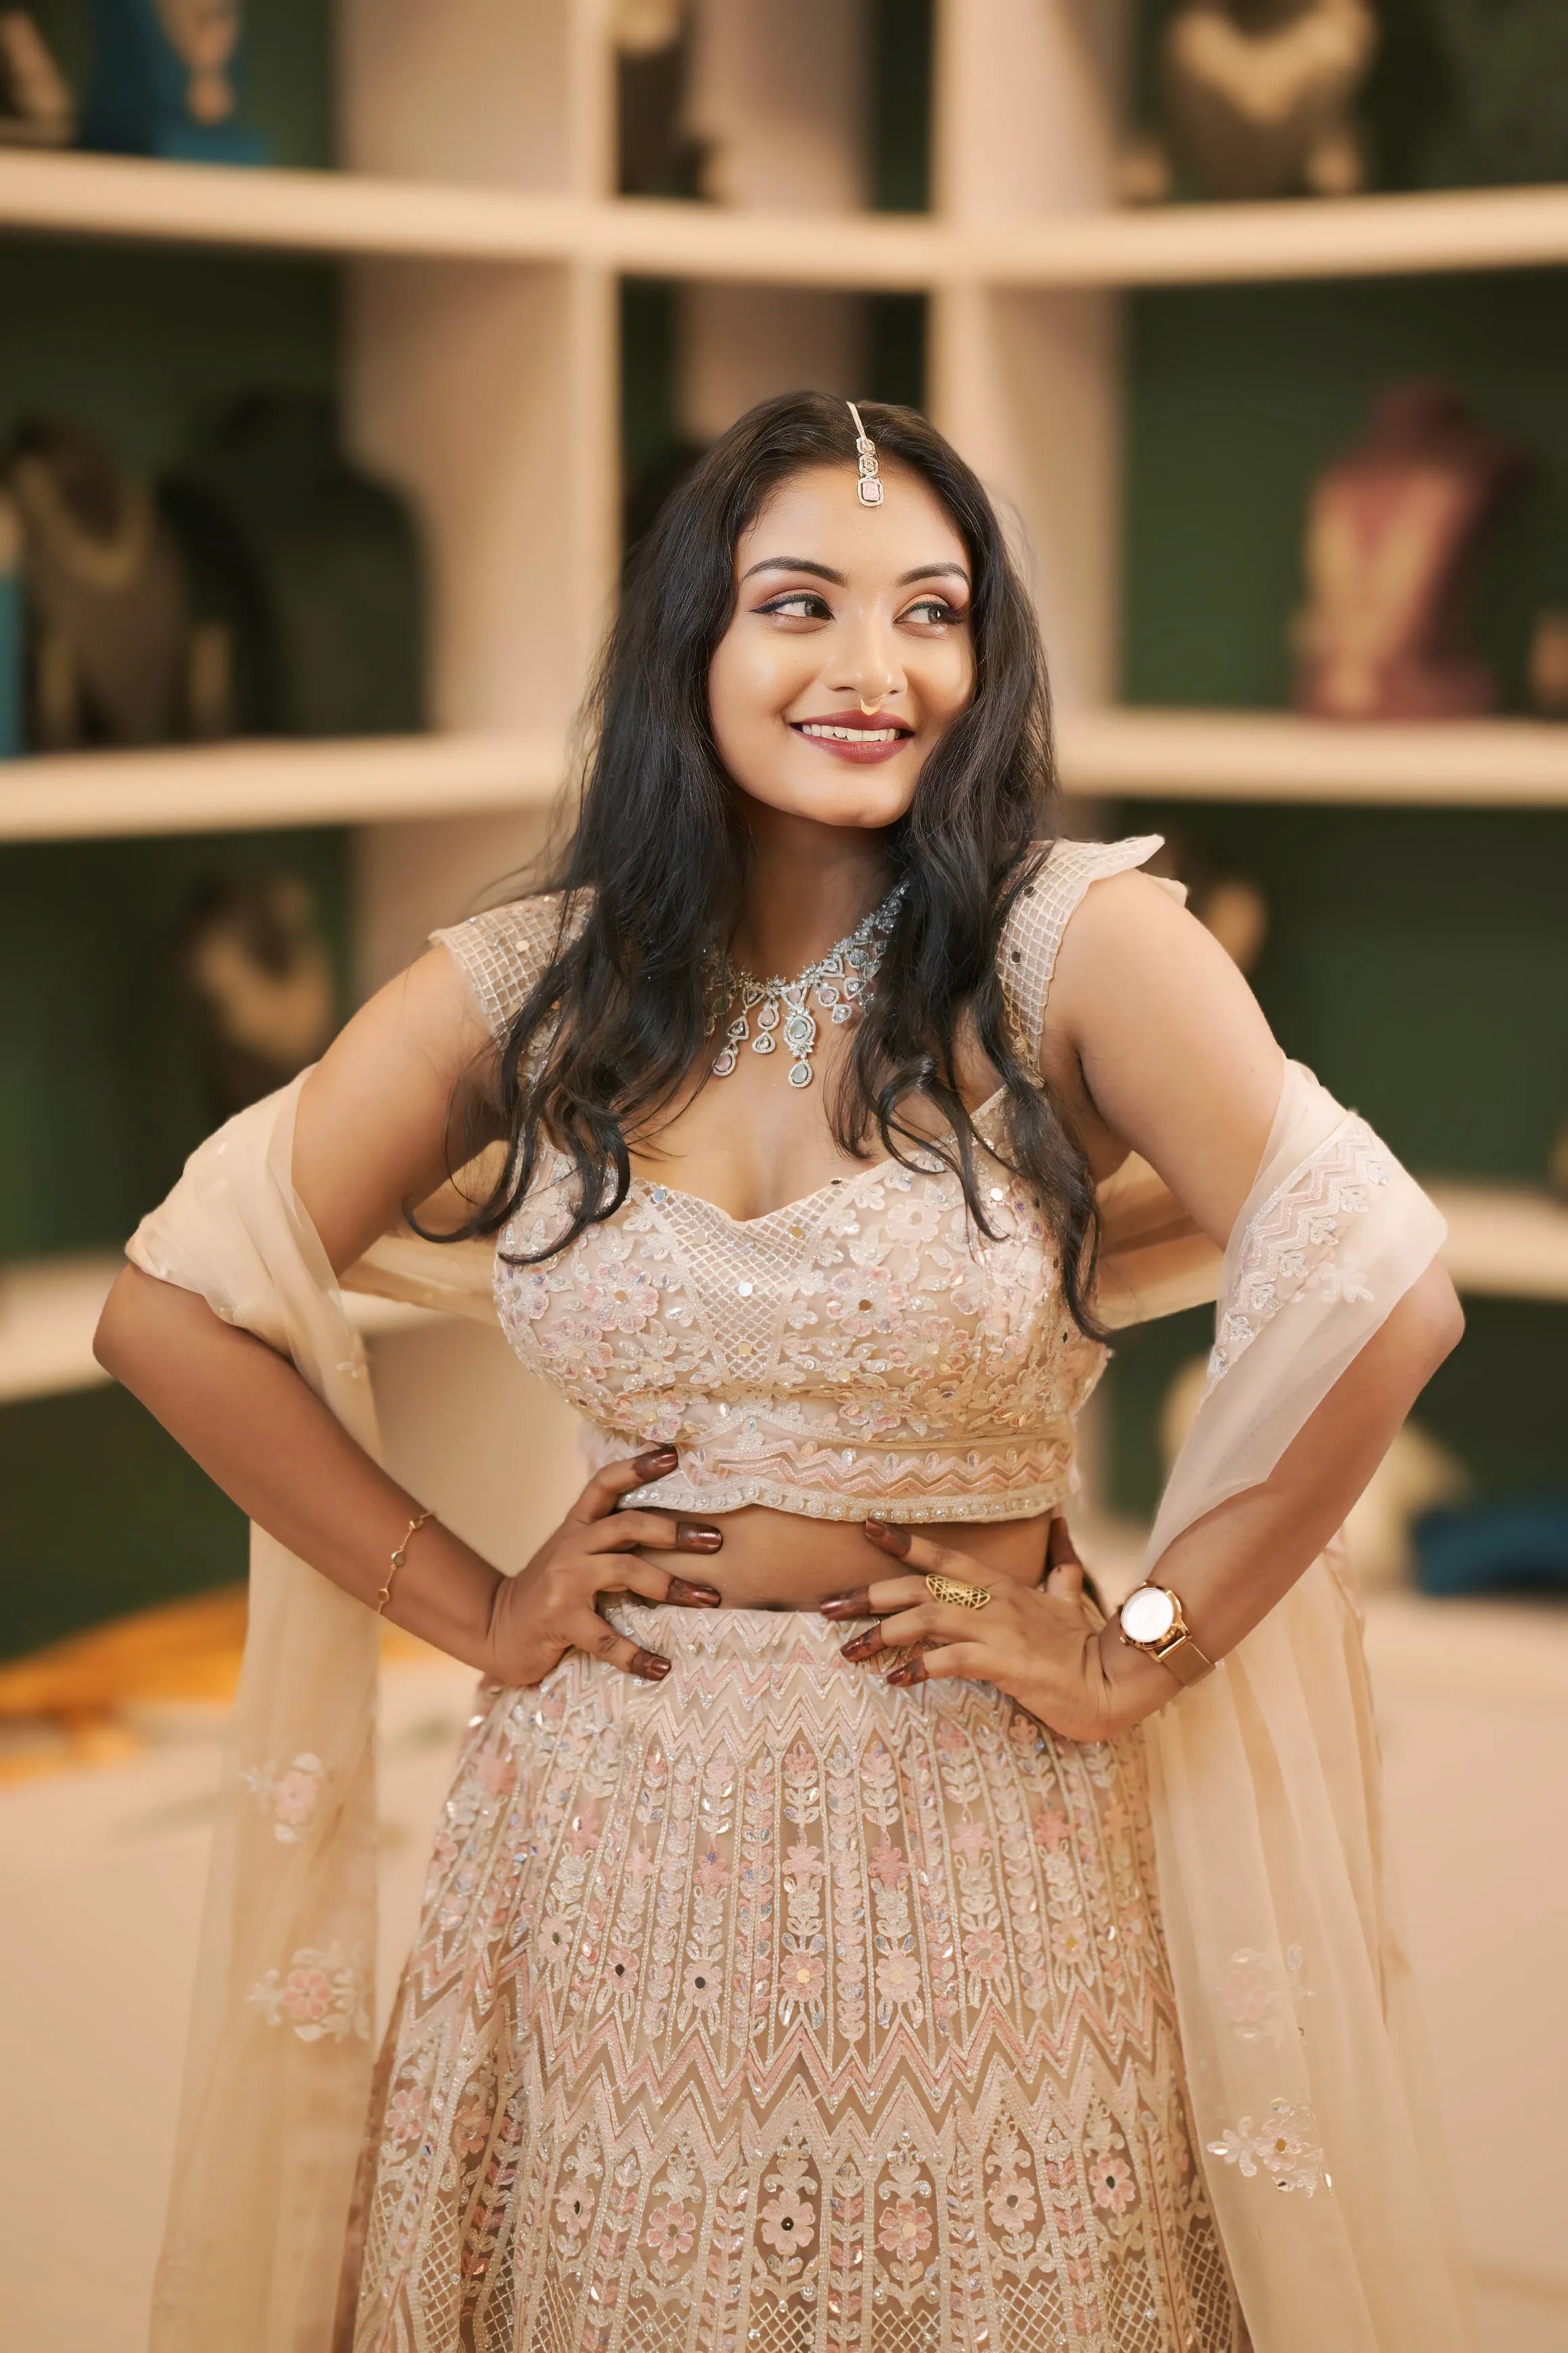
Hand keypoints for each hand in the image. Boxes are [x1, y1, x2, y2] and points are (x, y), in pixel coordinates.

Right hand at [485, 1447, 722, 1687]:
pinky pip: (606, 1637)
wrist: (497, 1628)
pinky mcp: (560, 1621)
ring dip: (671, 1585)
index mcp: (576, 1527)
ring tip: (707, 1599)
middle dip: (675, 1531)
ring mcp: (564, 1583)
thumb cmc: (549, 1592)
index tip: (672, 1455)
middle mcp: (571, 1547)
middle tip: (716, 1540)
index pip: (604, 1484)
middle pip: (627, 1525)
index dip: (637, 1467)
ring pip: (625, 1571)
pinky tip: (661, 1667)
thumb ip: (608, 1540)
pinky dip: (636, 1655)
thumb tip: (672, 1528)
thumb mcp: (573, 1555)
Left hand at [821, 1515, 1136, 1744]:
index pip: (943, 1557)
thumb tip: (1061, 1524)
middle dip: (868, 1595)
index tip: (865, 1527)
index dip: (903, 1542)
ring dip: (883, 1633)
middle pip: (918, 1588)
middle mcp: (993, 1601)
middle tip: (826, 1607)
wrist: (1114, 1683)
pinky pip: (952, 1661)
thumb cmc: (1083, 1647)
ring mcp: (998, 1631)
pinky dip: (919, 1667)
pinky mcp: (1005, 1663)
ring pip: (927, 1620)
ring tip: (849, 1651)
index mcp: (1000, 1586)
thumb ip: (1061, 1565)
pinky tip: (895, 1680)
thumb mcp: (1069, 1598)